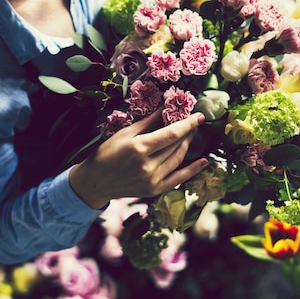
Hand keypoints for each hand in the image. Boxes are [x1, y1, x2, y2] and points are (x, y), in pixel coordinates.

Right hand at [69, 109, 207, 208]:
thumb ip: (147, 122)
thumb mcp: (124, 133)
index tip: (199, 116)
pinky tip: (204, 161)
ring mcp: (152, 180)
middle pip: (176, 145)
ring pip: (178, 159)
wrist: (95, 182)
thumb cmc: (106, 153)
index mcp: (139, 148)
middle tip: (195, 122)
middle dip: (188, 132)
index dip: (188, 124)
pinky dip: (192, 170)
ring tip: (192, 134)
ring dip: (188, 145)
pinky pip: (178, 179)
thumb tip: (165, 107)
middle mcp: (148, 166)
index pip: (171, 134)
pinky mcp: (154, 190)